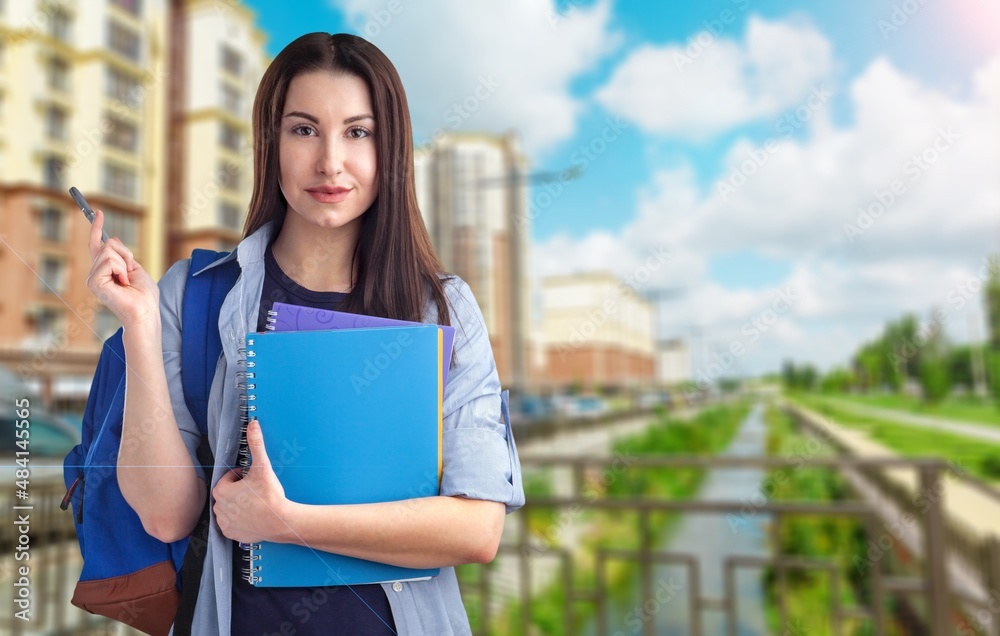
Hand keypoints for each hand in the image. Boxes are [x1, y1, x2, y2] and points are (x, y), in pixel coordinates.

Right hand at [85, 209, 159, 326]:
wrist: (145, 312)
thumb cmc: (144, 295)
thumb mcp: (135, 268)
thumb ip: (122, 255)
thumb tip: (110, 239)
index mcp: (106, 270)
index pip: (98, 245)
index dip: (97, 228)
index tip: (99, 212)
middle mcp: (96, 273)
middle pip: (108, 244)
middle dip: (126, 254)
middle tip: (131, 272)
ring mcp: (93, 278)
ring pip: (109, 251)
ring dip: (125, 263)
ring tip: (127, 280)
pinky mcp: (94, 282)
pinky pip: (109, 261)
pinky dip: (122, 270)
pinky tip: (123, 283)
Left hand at [213, 419, 289, 543]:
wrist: (281, 522)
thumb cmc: (270, 496)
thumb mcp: (262, 467)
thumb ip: (256, 444)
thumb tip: (253, 425)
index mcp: (222, 491)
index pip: (228, 478)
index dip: (241, 476)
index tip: (252, 479)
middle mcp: (219, 508)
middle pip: (228, 493)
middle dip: (239, 490)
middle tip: (255, 491)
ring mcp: (225, 522)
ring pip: (229, 508)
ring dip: (238, 504)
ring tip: (255, 503)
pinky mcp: (232, 534)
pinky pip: (232, 524)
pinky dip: (240, 520)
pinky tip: (252, 516)